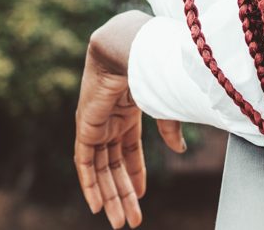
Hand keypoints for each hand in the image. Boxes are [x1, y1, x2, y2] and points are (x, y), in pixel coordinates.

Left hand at [74, 12, 185, 228]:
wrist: (128, 49)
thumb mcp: (163, 105)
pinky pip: (84, 162)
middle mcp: (110, 120)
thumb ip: (169, 128)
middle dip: (122, 193)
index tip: (140, 198)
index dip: (134, 174)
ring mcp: (96, 124)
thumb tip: (179, 150)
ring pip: (101, 169)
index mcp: (127, 111)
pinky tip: (96, 204)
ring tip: (119, 221)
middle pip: (114, 165)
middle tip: (129, 221)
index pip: (128, 150)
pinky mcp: (86, 127)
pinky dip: (89, 183)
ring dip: (109, 196)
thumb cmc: (150, 69)